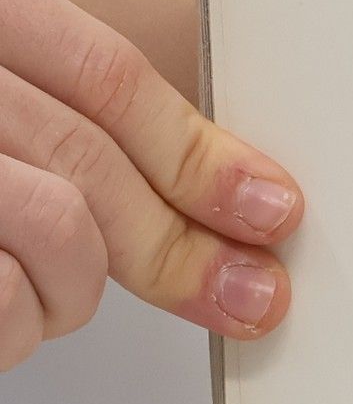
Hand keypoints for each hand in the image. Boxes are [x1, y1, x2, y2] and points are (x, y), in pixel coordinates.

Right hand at [0, 0, 302, 370]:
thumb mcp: (3, 81)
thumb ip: (60, 108)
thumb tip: (214, 184)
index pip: (109, 76)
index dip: (203, 152)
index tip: (275, 208)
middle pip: (93, 158)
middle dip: (184, 243)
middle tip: (250, 297)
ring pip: (60, 232)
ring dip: (77, 288)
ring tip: (47, 299)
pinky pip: (4, 300)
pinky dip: (17, 326)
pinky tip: (7, 315)